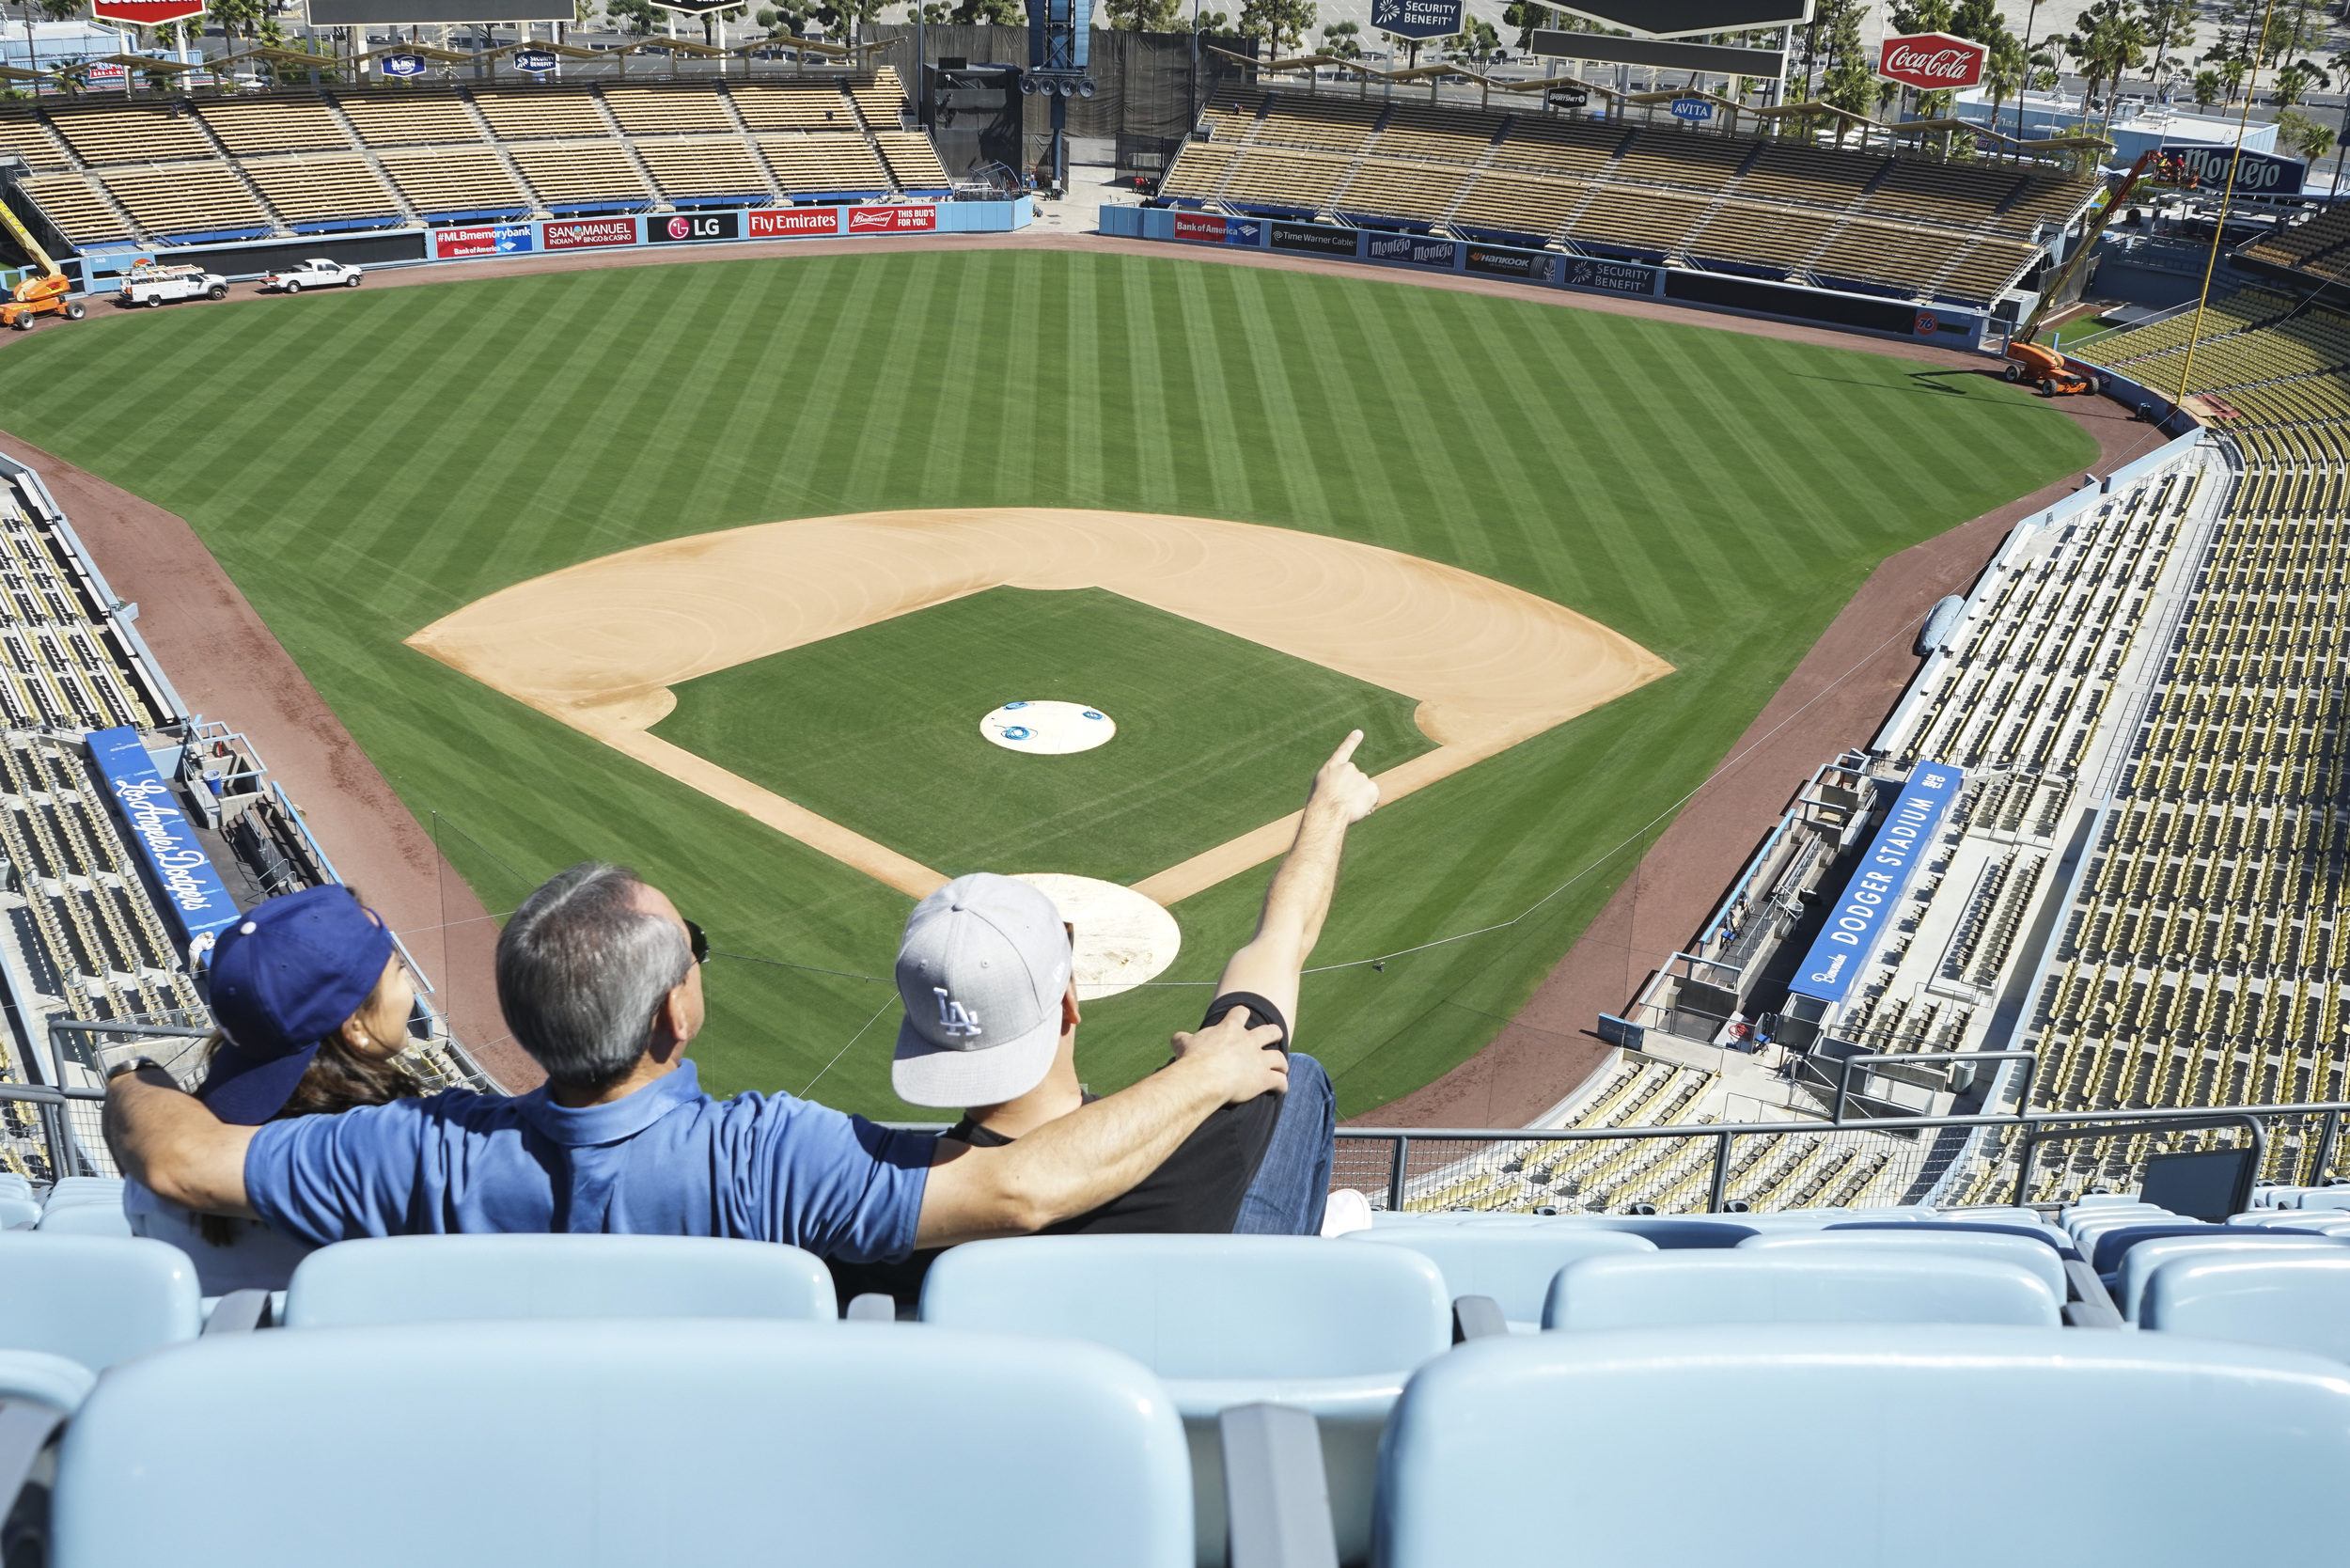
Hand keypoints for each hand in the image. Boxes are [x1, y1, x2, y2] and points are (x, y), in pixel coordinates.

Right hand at [1169, 1008, 1288, 1104]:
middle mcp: (1249, 1041)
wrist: (1203, 1078)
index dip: (1242, 1015)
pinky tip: (1280, 1089)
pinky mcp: (1264, 1078)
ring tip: (1281, 1067)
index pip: (1240, 1013)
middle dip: (1273, 1034)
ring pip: (1279, 1057)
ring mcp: (1259, 1059)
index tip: (1241, 1017)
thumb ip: (1183, 1039)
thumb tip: (1177, 1038)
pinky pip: (1279, 1081)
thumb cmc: (1192, 1059)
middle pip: (1270, 1031)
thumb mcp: (1183, 1044)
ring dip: (1282, 1063)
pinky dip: (1282, 1085)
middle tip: (1273, 1038)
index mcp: (1230, 1028)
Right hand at [1305, 729, 1379, 824]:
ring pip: (1364, 791)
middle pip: (1355, 782)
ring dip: (1359, 800)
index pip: (1343, 751)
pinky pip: (1373, 798)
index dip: (1352, 741)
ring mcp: (1361, 776)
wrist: (1328, 810)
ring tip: (1346, 807)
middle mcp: (1348, 768)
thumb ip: (1333, 785)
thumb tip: (1344, 793)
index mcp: (1332, 767)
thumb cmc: (1319, 805)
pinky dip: (1369, 805)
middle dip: (1352, 792)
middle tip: (1341, 803)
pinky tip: (1358, 809)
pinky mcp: (1372, 787)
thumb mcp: (1320, 789)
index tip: (1359, 732)